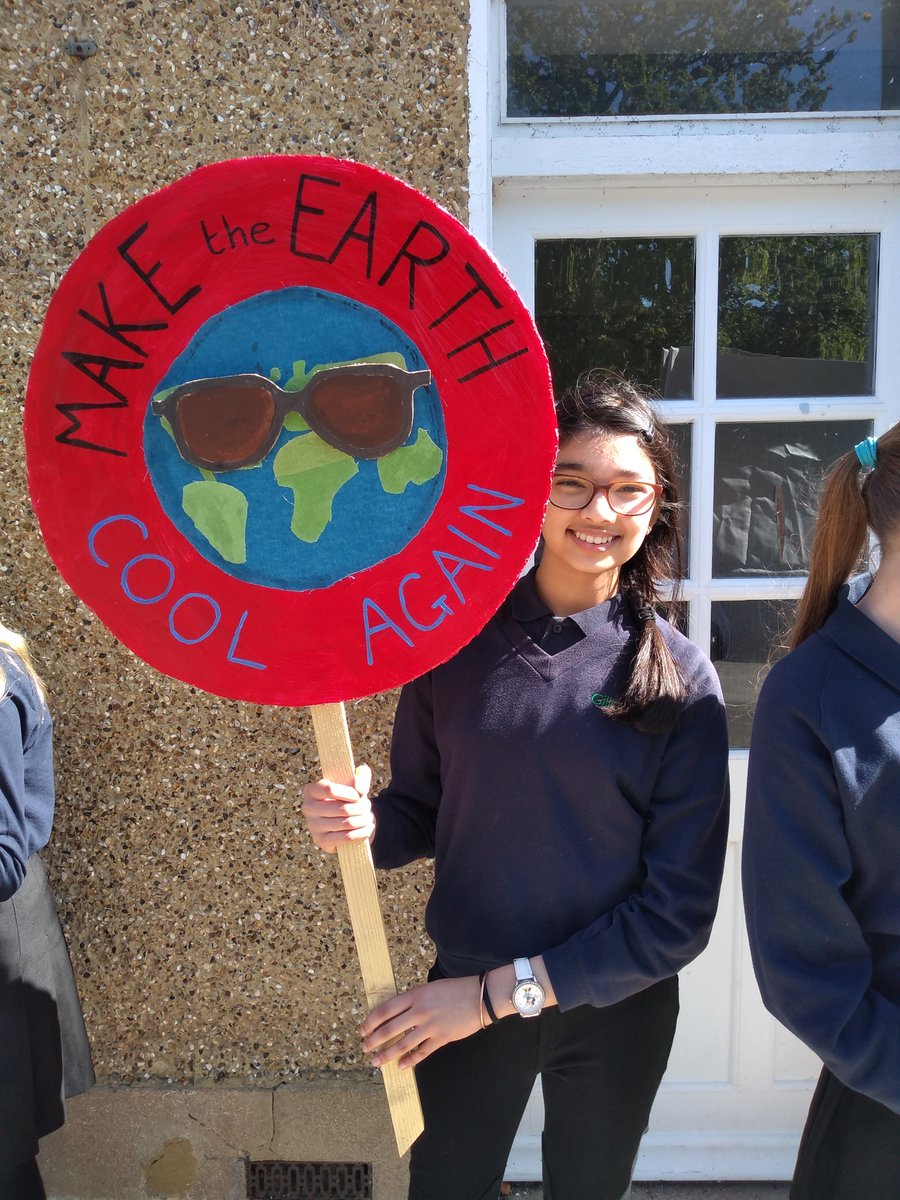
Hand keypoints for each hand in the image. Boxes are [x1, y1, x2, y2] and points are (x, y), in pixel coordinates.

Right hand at [301, 765, 373, 852]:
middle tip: (367, 807)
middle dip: (362, 808)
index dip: (349, 793)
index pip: (330, 790)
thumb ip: (361, 776)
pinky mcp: (321, 841)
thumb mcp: (355, 781)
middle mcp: (308, 808)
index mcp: (311, 790)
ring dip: (364, 820)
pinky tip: (368, 828)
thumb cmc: (348, 796)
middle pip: (343, 809)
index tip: (359, 796)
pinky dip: (362, 832)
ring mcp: (313, 826)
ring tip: (368, 817)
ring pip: (348, 823)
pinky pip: (347, 837)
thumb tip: (360, 789)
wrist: (345, 818)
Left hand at [360, 976, 482, 1069]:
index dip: (371, 1022)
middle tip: (365, 1048)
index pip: (385, 1010)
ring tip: (376, 1061)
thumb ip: (412, 1001)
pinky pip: (421, 1052)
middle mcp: (419, 1011)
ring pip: (402, 1044)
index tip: (362, 1030)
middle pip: (390, 1029)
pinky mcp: (441, 1038)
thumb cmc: (454, 990)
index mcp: (414, 996)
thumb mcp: (429, 989)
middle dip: (374, 1041)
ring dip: (387, 1054)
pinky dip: (410, 1060)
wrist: (479, 997)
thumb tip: (394, 1016)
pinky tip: (401, 1065)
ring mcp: (430, 1026)